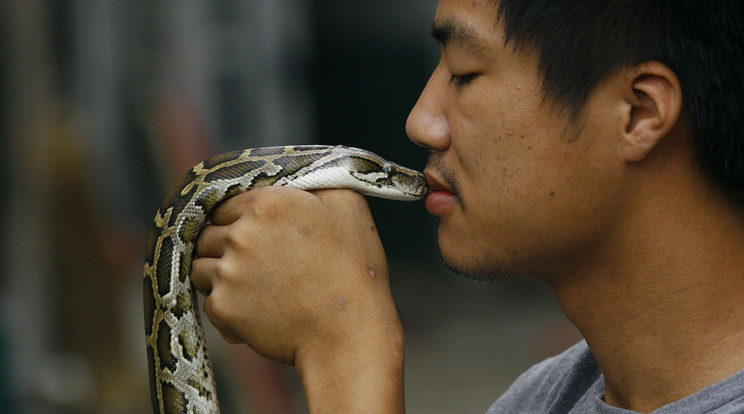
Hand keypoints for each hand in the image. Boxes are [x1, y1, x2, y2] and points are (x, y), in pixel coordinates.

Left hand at [191, 187, 404, 411]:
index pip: (227, 203)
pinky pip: (209, 301)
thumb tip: (300, 176)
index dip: (240, 218)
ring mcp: (228, 271)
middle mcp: (241, 233)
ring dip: (220, 274)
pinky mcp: (223, 307)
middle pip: (208, 233)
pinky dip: (227, 307)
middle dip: (226, 246)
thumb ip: (317, 180)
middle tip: (254, 262)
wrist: (349, 334)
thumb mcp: (349, 207)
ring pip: (202, 266)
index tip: (254, 234)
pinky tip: (256, 311)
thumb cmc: (354, 271)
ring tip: (253, 286)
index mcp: (268, 203)